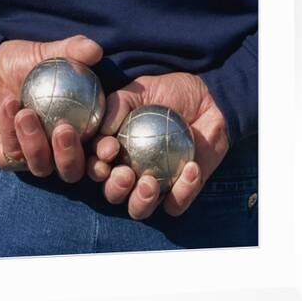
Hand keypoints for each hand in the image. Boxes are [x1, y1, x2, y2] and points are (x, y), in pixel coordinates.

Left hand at [0, 35, 102, 181]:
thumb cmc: (26, 62)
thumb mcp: (50, 52)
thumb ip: (73, 50)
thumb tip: (95, 50)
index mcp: (78, 135)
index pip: (98, 153)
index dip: (105, 152)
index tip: (107, 143)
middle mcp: (57, 153)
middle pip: (71, 171)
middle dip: (70, 157)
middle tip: (64, 129)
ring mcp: (30, 158)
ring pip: (41, 166)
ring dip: (35, 144)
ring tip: (27, 113)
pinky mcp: (4, 157)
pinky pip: (11, 152)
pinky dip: (11, 130)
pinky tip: (9, 106)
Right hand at [86, 73, 228, 217]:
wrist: (205, 98)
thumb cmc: (165, 93)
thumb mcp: (138, 90)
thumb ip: (116, 105)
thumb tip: (102, 131)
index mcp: (112, 155)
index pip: (96, 167)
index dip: (96, 164)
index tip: (110, 149)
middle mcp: (129, 175)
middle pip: (113, 194)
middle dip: (115, 188)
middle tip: (125, 173)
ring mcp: (155, 187)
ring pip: (140, 209)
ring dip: (141, 201)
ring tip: (150, 183)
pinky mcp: (181, 192)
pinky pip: (177, 204)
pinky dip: (182, 192)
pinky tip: (190, 168)